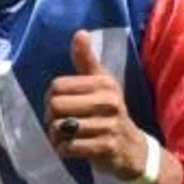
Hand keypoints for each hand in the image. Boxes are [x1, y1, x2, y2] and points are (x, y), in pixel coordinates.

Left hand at [46, 31, 151, 179]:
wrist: (132, 149)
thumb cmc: (110, 113)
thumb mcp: (102, 84)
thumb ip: (86, 60)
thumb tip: (80, 33)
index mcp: (104, 83)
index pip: (57, 86)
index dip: (50, 98)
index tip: (60, 106)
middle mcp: (109, 102)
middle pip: (55, 106)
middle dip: (51, 118)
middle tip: (60, 125)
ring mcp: (108, 126)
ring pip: (61, 128)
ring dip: (56, 137)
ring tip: (65, 137)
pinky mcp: (105, 148)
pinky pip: (69, 147)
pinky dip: (64, 150)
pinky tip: (71, 148)